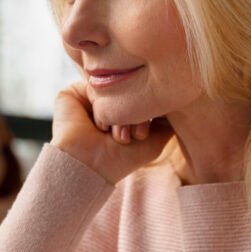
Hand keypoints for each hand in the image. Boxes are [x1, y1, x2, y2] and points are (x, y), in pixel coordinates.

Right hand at [51, 82, 172, 184]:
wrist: (88, 167)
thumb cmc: (120, 160)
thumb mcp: (155, 141)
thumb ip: (168, 119)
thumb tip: (178, 98)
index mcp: (121, 112)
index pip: (141, 96)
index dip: (148, 110)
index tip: (143, 135)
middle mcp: (105, 102)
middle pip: (128, 88)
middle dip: (134, 113)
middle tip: (132, 135)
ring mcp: (89, 97)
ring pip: (112, 87)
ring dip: (118, 112)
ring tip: (117, 135)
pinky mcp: (71, 94)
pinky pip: (94, 84)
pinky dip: (101, 104)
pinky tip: (100, 126)